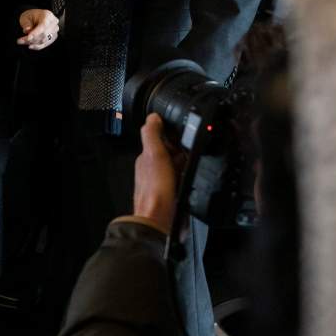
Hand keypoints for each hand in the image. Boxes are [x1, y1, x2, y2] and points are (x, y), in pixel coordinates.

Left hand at [17, 8, 59, 49]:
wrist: (37, 18)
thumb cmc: (32, 16)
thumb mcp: (26, 16)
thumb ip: (26, 23)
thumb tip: (27, 30)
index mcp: (48, 15)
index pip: (43, 25)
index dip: (35, 33)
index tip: (28, 38)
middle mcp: (53, 23)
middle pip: (43, 34)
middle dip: (31, 39)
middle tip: (20, 41)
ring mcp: (55, 31)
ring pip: (44, 40)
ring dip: (32, 43)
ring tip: (22, 42)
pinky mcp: (53, 37)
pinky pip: (45, 44)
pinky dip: (37, 46)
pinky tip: (30, 46)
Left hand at [132, 113, 179, 233]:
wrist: (158, 218)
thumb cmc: (156, 189)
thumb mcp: (154, 154)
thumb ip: (152, 134)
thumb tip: (153, 117)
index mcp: (146, 157)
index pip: (160, 139)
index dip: (173, 135)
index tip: (183, 135)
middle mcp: (151, 169)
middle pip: (171, 152)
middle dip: (182, 151)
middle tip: (187, 155)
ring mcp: (161, 181)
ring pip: (177, 165)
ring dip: (185, 163)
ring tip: (188, 167)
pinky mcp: (170, 192)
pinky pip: (181, 179)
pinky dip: (187, 177)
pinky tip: (189, 180)